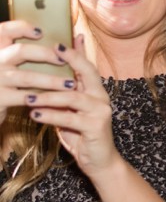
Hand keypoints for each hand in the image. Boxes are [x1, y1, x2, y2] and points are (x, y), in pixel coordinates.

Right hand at [0, 21, 74, 122]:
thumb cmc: (4, 84)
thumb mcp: (7, 64)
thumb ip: (25, 52)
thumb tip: (65, 37)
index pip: (3, 31)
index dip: (21, 27)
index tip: (40, 31)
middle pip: (20, 51)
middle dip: (45, 54)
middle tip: (64, 60)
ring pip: (27, 77)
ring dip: (51, 81)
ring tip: (70, 84)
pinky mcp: (0, 97)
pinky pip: (24, 97)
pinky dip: (42, 98)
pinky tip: (56, 100)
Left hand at [25, 35, 117, 176]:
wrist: (99, 160)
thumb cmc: (82, 134)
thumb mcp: (71, 111)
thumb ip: (63, 95)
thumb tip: (46, 80)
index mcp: (96, 91)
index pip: (87, 66)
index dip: (77, 51)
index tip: (62, 40)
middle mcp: (101, 97)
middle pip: (88, 72)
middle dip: (72, 59)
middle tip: (53, 50)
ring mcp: (100, 111)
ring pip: (73, 97)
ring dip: (48, 96)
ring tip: (28, 97)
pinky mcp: (96, 126)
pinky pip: (69, 117)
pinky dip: (50, 115)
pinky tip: (34, 115)